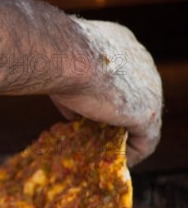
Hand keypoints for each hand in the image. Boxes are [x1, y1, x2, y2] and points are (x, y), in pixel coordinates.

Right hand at [51, 19, 162, 166]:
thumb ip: (74, 94)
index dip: (106, 97)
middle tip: (100, 136)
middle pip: (134, 96)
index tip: (91, 114)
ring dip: (125, 136)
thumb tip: (73, 116)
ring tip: (109, 153)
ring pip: (141, 118)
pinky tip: (119, 162)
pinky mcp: (147, 112)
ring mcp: (150, 87)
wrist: (67, 56)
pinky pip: (145, 139)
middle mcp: (142, 62)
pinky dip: (133, 152)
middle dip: (118, 117)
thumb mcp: (64, 74)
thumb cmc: (59, 58)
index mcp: (122, 45)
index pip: (120, 76)